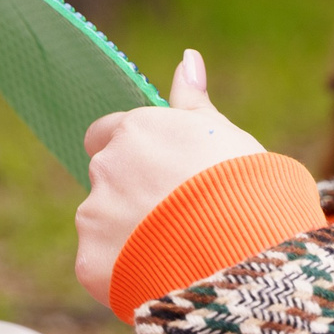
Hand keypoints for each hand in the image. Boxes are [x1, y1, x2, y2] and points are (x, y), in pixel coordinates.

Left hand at [75, 50, 264, 308]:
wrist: (240, 254)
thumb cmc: (243, 186)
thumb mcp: (224, 134)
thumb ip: (194, 100)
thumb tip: (187, 57)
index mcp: (136, 130)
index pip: (109, 132)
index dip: (134, 153)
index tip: (162, 172)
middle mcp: (106, 167)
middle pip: (108, 179)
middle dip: (132, 193)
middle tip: (178, 214)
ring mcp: (94, 216)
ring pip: (102, 223)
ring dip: (129, 234)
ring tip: (177, 250)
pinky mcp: (90, 262)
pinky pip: (103, 265)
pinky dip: (125, 271)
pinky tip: (162, 275)